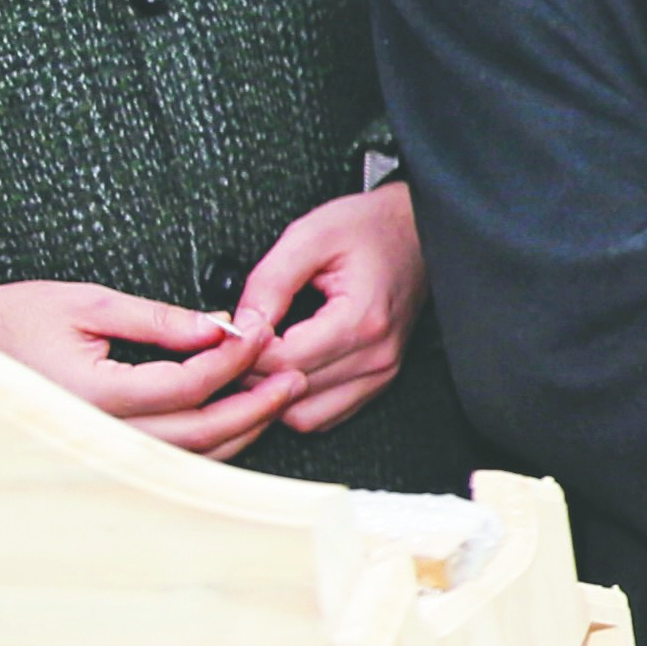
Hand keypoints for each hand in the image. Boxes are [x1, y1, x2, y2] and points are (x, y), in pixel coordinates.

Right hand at [0, 279, 301, 460]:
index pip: (187, 386)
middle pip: (199, 435)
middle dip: (255, 406)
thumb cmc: (10, 321)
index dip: (232, 360)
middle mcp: (98, 435)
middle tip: (293, 376)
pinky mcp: (100, 455)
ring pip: (188, 458)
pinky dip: (208, 442)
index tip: (260, 332)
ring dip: (239, 429)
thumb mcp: (87, 302)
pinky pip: (167, 459)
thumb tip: (220, 326)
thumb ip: (158, 318)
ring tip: (277, 395)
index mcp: (93, 394)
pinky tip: (235, 417)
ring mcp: (98, 453)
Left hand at [229, 185, 421, 434]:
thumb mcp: (308, 238)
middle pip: (291, 392)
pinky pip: (325, 416)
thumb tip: (238, 327)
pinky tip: (284, 371)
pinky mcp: (379, 381)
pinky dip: (296, 401)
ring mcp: (382, 373)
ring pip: (306, 417)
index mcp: (362, 320)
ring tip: (259, 358)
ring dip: (273, 395)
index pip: (284, 362)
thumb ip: (269, 283)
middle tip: (236, 343)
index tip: (231, 330)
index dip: (244, 350)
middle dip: (252, 372)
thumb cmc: (368, 228)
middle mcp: (377, 355)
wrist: (415, 231)